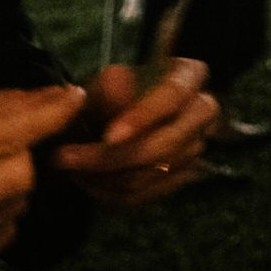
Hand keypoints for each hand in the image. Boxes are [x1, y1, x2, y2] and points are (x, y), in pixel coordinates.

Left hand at [47, 58, 218, 208]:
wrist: (116, 116)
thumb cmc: (113, 92)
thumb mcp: (105, 81)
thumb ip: (110, 85)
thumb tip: (117, 81)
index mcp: (190, 75)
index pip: (174, 96)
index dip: (143, 117)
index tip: (108, 137)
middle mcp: (203, 111)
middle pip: (167, 144)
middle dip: (112, 158)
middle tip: (66, 159)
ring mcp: (196, 146)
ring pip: (152, 174)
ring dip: (105, 177)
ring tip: (70, 168)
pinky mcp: (181, 176)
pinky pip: (146, 195)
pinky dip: (111, 194)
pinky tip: (86, 181)